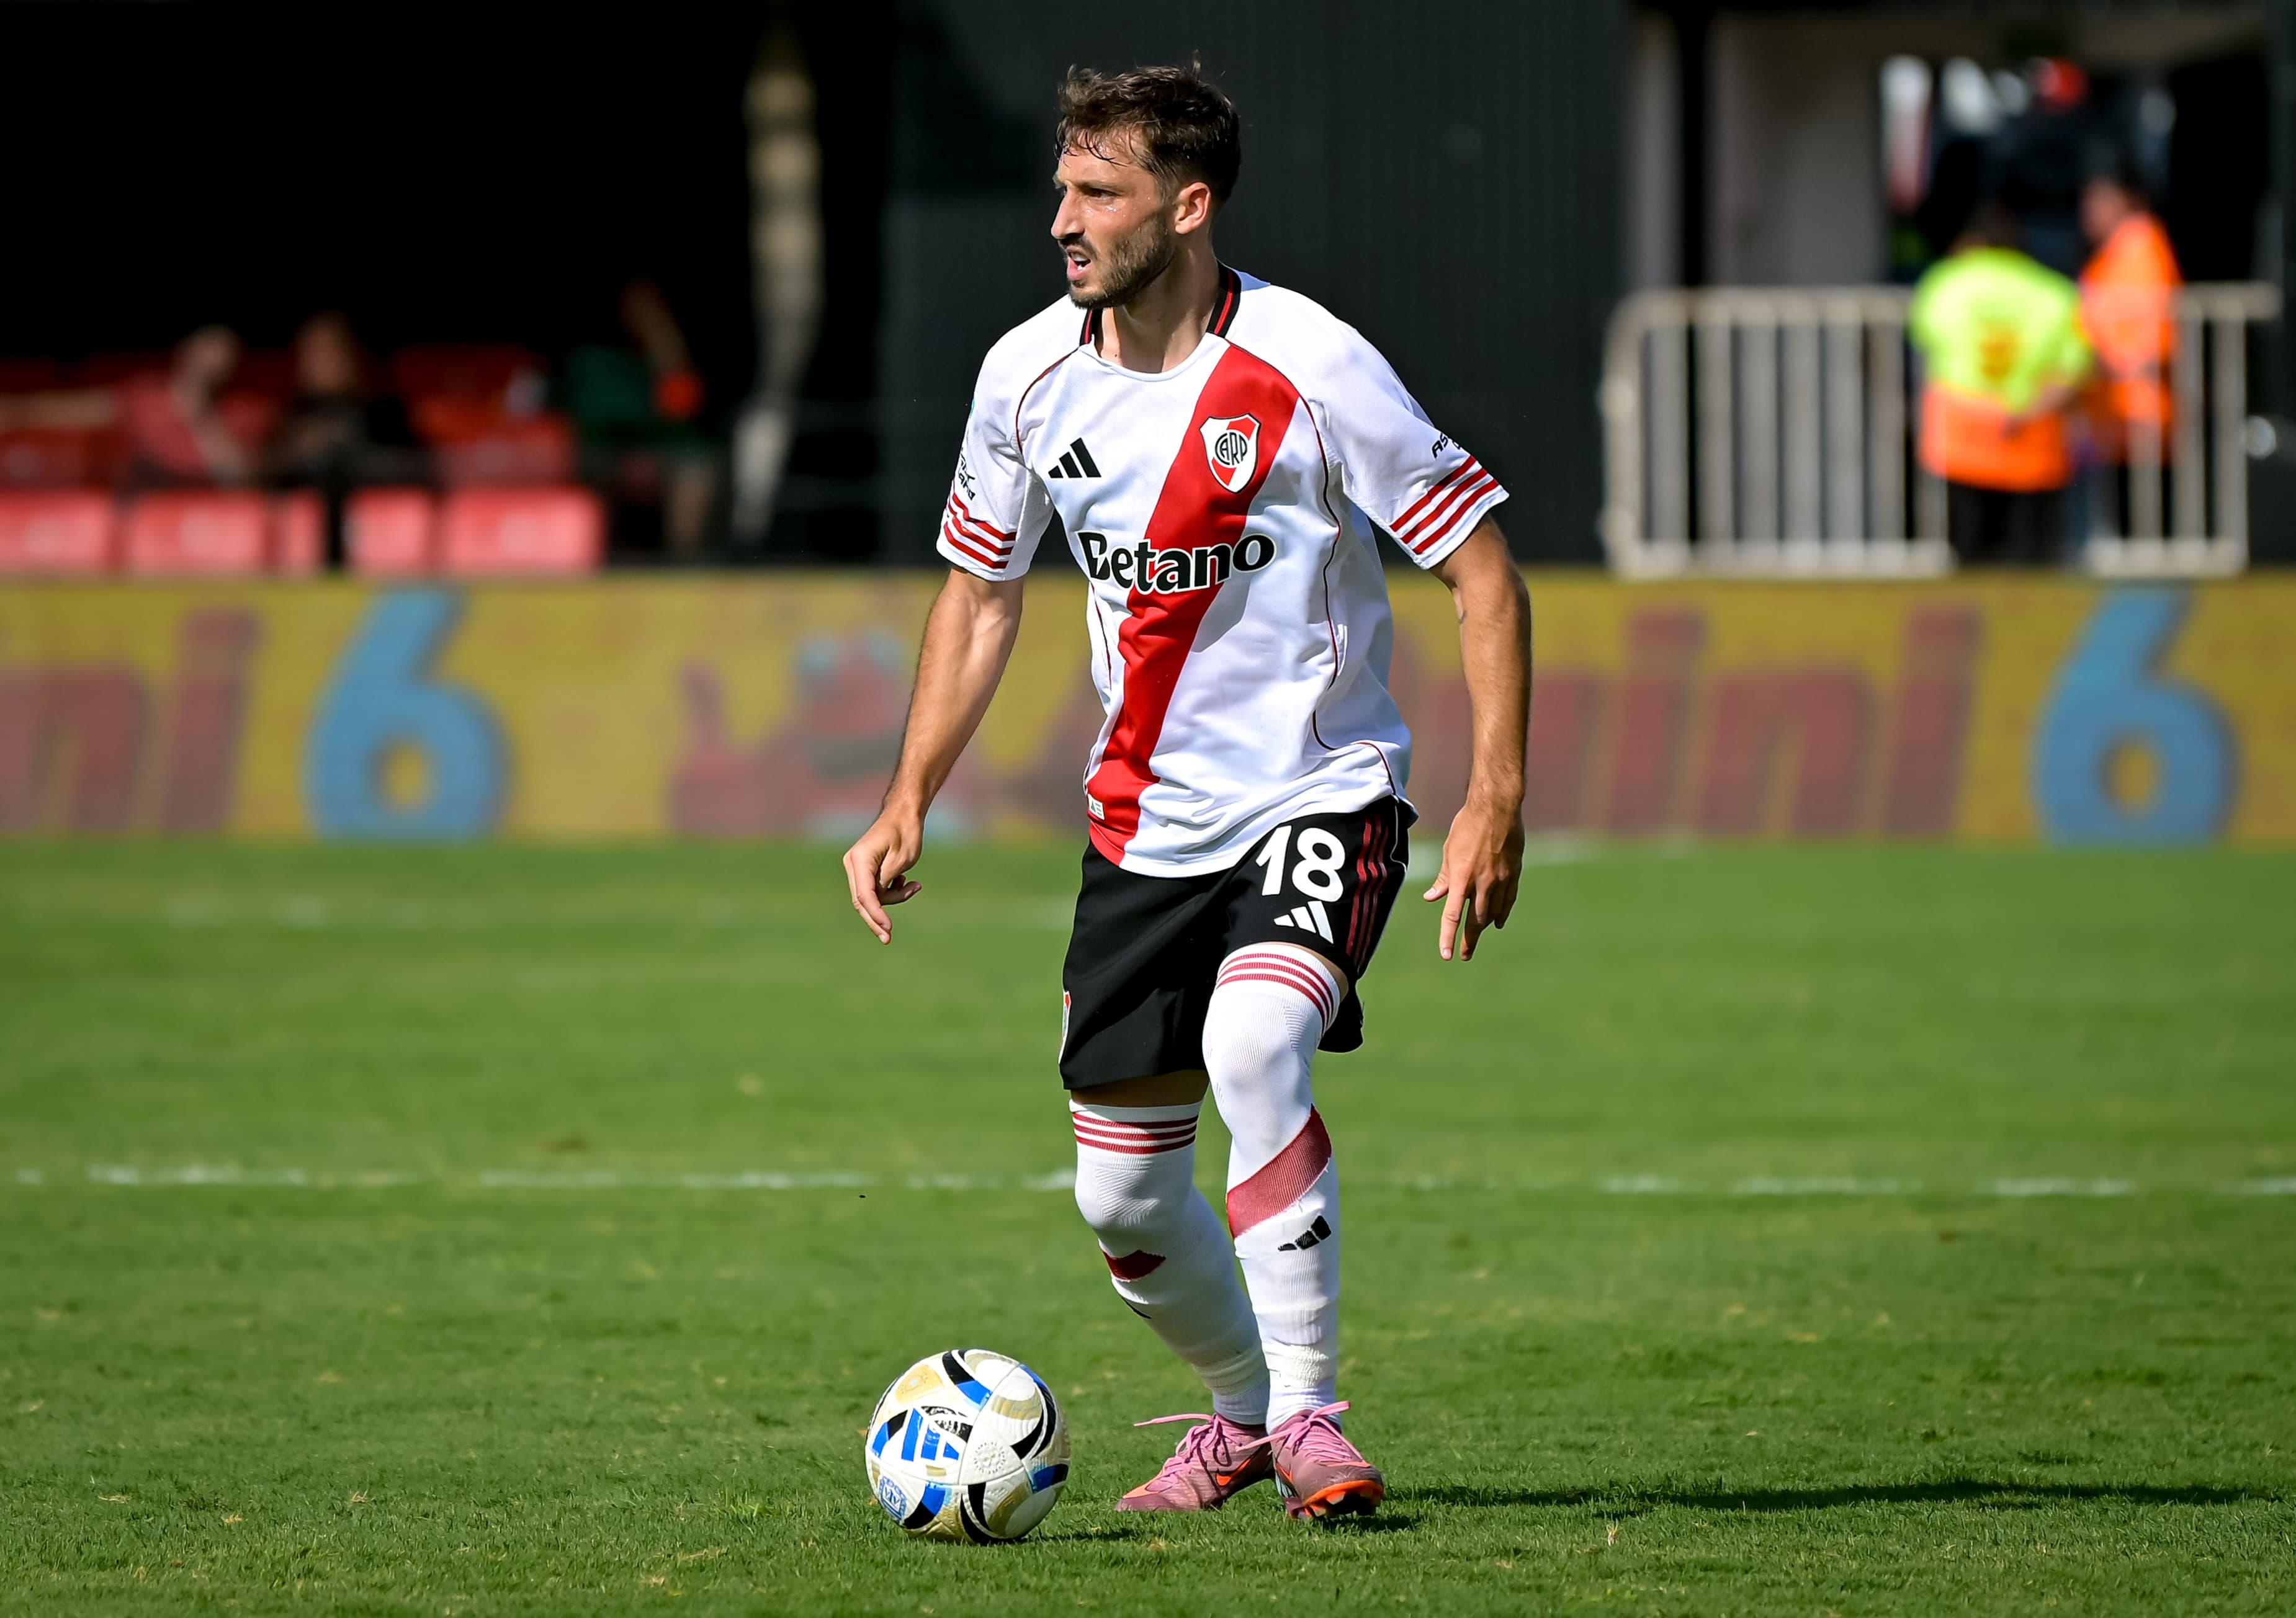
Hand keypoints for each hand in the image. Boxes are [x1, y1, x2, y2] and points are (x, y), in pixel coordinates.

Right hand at [841, 809, 925, 943]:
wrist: (904, 814)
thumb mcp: (901, 860)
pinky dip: (891, 891)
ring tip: (914, 885)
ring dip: (894, 898)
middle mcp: (853, 864)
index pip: (864, 895)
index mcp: (859, 860)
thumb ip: (885, 882)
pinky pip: (876, 889)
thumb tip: (876, 901)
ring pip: (871, 897)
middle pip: (862, 901)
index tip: (888, 928)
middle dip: (876, 920)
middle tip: (888, 938)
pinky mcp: (865, 870)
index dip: (875, 914)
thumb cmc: (905, 833)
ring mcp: (857, 867)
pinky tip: (908, 881)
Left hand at [1423, 799, 1523, 960]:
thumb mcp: (1450, 850)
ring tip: (1477, 938)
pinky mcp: (1514, 874)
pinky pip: (1509, 900)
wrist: (1498, 808)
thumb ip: (1444, 878)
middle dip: (1469, 940)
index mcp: (1462, 877)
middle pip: (1475, 920)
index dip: (1449, 937)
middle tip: (1464, 955)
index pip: (1453, 915)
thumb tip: (1432, 898)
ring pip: (1493, 913)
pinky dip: (1502, 913)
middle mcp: (1482, 883)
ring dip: (1484, 928)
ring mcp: (1501, 880)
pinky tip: (1498, 922)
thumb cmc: (1467, 825)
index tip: (1447, 955)